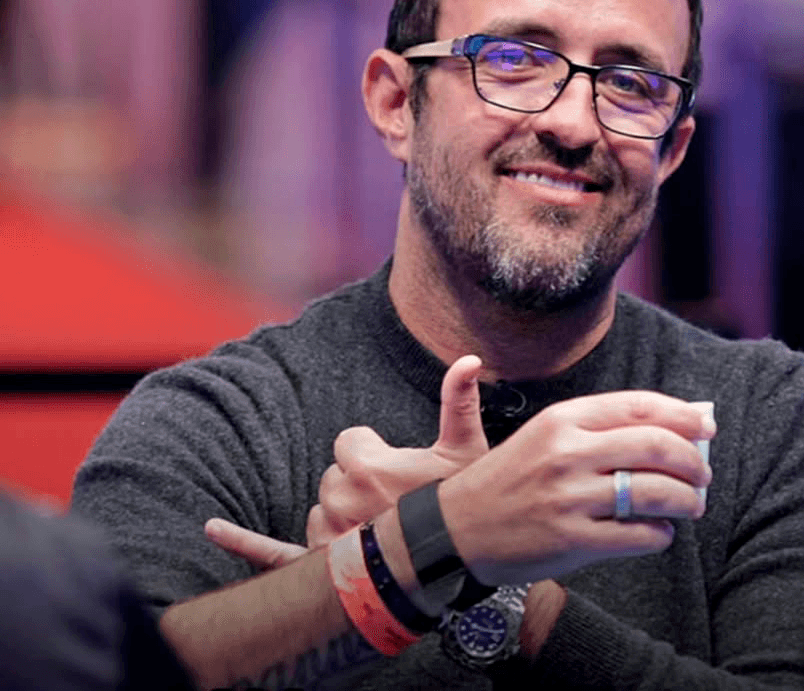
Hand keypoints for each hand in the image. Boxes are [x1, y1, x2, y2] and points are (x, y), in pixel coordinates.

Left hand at [204, 354, 487, 568]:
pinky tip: (212, 528)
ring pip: (317, 513)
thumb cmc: (461, 504)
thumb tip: (470, 358)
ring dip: (339, 518)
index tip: (398, 471)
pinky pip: (271, 553)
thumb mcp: (467, 449)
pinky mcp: (316, 565)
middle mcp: (342, 499)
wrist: (459, 561)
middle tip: (394, 504)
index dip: (373, 455)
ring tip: (379, 531)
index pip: (347, 442)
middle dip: (358, 487)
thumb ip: (460, 400)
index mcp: (369, 466)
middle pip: (332, 478)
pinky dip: (241, 542)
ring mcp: (328, 535)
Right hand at [437, 390, 714, 585]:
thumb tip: (669, 428)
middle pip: (655, 445)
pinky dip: (660, 534)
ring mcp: (569, 497)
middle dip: (692, 460)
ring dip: (686, 500)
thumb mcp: (544, 436)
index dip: (682, 415)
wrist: (456, 528)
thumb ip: (598, 429)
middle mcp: (567, 452)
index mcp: (563, 419)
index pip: (639, 407)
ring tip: (692, 505)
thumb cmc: (508, 478)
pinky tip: (659, 532)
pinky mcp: (571, 539)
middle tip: (703, 473)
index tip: (706, 426)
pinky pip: (638, 535)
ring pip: (654, 492)